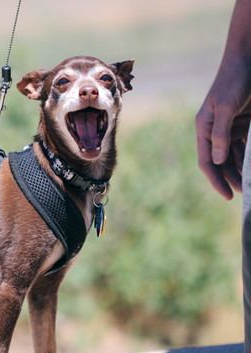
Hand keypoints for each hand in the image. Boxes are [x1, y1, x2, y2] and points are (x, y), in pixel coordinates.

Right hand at [196, 57, 250, 199]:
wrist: (248, 58)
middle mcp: (214, 130)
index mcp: (204, 128)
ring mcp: (229, 126)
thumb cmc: (233, 81)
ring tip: (250, 183)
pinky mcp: (243, 122)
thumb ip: (221, 135)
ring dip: (241, 169)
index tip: (228, 196)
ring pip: (234, 155)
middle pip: (221, 162)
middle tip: (244, 193)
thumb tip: (219, 161)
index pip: (208, 161)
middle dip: (230, 178)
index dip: (216, 180)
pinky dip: (249, 155)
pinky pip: (245, 144)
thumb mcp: (225, 108)